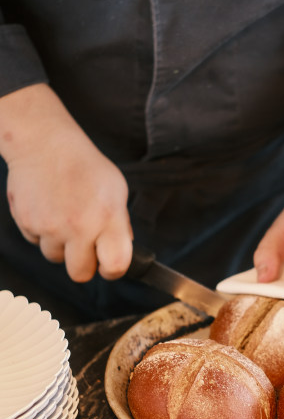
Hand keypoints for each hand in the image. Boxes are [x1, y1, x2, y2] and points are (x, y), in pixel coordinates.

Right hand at [0, 84, 132, 281]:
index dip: (113, 270)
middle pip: (80, 274)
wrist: (45, 144)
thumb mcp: (115, 189)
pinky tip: (48, 208)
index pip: (115, 265)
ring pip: (56, 258)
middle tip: (85, 245)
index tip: (110, 264)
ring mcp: (50, 227)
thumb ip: (120, 222)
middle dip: (84, 264)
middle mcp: (78, 226)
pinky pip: (37, 242)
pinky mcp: (27, 224)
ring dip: (61, 245)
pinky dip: (42, 232)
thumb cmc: (84, 165)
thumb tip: (122, 249)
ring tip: (64, 217)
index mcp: (107, 218)